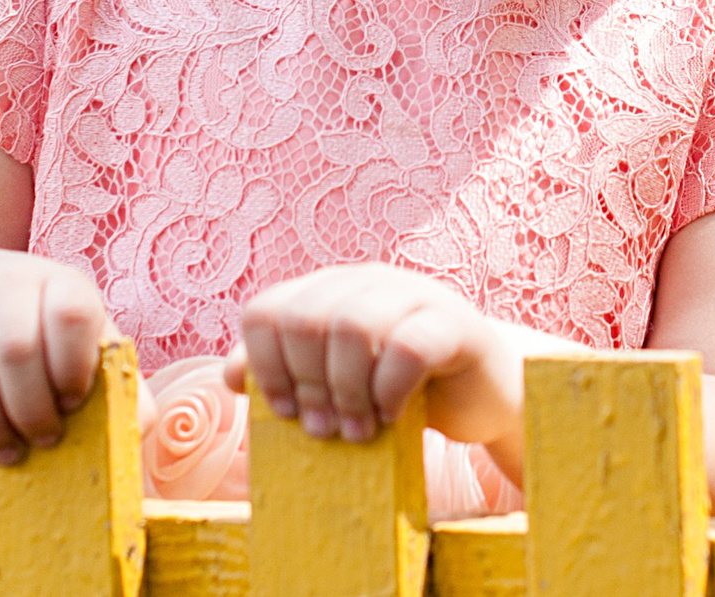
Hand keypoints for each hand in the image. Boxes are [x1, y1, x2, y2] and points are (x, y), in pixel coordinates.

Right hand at [0, 248, 115, 465]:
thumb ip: (119, 385)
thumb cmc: (50, 339)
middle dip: (32, 410)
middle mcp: (8, 280)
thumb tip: (143, 427)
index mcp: (61, 284)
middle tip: (45, 441)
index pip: (71, 316)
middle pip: (16, 350)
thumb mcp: (88, 348)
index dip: (73, 368)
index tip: (73, 402)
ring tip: (10, 451)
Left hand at [226, 264, 521, 448]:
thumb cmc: (401, 391)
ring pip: (354, 325)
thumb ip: (284, 373)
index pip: (268, 310)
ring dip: (347, 391)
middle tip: (322, 431)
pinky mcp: (456, 322)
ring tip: (356, 431)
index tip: (283, 412)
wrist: (483, 397)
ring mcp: (415, 294)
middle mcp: (368, 282)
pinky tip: (392, 415)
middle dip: (307, 384)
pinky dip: (390, 389)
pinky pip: (409, 346)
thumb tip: (230, 373)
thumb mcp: (336, 385)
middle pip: (306, 317)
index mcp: (331, 290)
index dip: (264, 366)